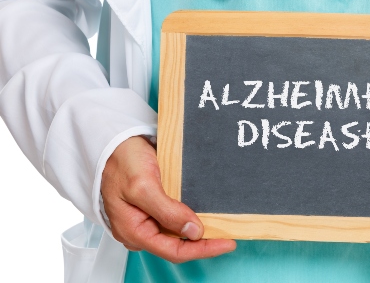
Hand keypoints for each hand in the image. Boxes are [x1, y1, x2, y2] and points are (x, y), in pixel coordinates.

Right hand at [101, 136, 235, 262]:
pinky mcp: (155, 207)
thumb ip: (167, 211)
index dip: (202, 249)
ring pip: (179, 233)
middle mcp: (141, 230)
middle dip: (204, 243)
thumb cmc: (121, 162)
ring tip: (223, 227)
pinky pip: (176, 218)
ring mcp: (148, 219)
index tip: (227, 243)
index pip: (173, 251)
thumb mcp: (143, 186)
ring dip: (200, 232)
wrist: (114, 142)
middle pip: (178, 245)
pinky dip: (193, 218)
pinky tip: (208, 214)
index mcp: (133, 231)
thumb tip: (194, 231)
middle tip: (230, 235)